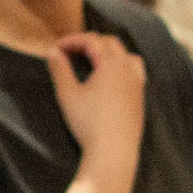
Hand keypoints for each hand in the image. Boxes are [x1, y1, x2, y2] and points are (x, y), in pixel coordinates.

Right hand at [47, 30, 148, 173]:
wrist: (113, 152)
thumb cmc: (89, 123)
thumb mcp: (68, 94)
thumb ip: (59, 69)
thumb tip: (52, 51)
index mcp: (111, 64)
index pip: (92, 40)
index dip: (72, 40)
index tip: (56, 47)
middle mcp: (128, 70)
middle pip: (111, 43)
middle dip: (90, 42)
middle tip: (71, 50)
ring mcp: (137, 84)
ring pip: (128, 55)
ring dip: (110, 51)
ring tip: (95, 59)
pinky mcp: (140, 99)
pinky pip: (135, 72)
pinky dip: (122, 66)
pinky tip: (112, 80)